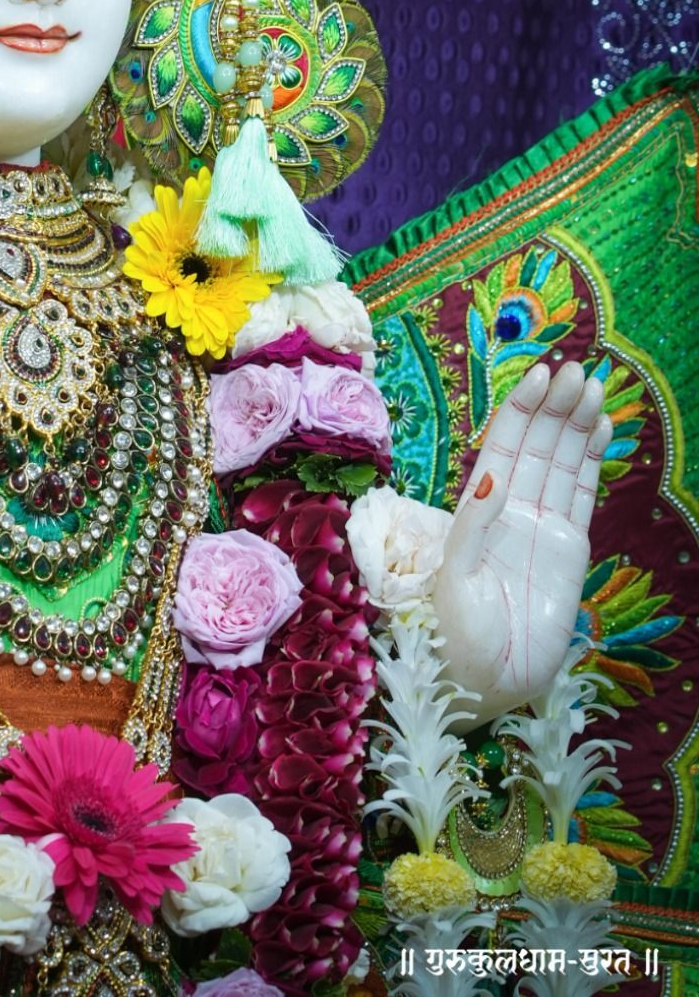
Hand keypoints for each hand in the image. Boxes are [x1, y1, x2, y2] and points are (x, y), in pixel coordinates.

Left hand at [432, 361, 611, 726]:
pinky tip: (601, 428)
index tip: (538, 376)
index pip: (503, 445)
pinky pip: (583, 495)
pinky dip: (592, 460)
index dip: (520, 410)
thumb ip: (473, 527)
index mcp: (477, 508)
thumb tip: (492, 476)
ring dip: (576, 424)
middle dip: (554, 407)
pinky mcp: (569, 549)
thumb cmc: (452, 634)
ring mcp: (541, 526)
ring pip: (562, 462)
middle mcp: (510, 509)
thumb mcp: (453, 577)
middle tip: (576, 370)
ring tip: (591, 387)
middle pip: (537, 445)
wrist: (481, 683)